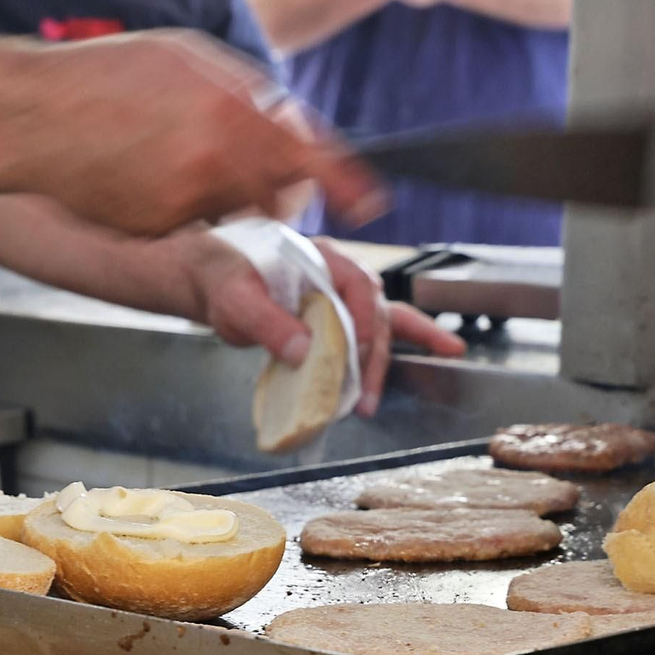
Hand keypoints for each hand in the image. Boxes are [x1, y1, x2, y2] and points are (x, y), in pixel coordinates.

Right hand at [22, 31, 385, 236]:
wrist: (33, 120)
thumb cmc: (103, 79)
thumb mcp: (186, 60)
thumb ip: (243, 93)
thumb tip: (284, 124)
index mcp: (228, 110)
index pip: (308, 156)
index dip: (344, 183)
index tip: (369, 202)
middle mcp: (213, 162)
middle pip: (274, 192)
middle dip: (270, 182)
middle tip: (231, 156)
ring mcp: (183, 202)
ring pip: (230, 207)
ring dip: (219, 188)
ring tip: (166, 153)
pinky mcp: (155, 228)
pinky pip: (188, 221)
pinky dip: (177, 203)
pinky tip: (139, 174)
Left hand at [158, 231, 466, 415]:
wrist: (205, 278)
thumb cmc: (218, 278)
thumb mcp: (234, 299)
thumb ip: (266, 323)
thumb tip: (302, 350)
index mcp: (317, 258)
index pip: (357, 288)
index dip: (362, 323)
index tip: (356, 355)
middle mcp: (334, 273)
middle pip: (374, 309)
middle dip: (377, 354)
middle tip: (367, 395)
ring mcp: (335, 293)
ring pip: (382, 316)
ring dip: (407, 341)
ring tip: (450, 353)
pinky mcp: (329, 315)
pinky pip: (366, 327)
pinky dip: (389, 344)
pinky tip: (423, 351)